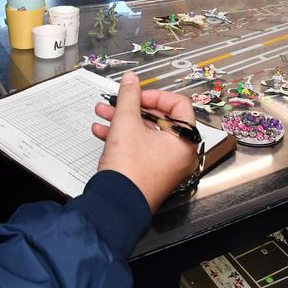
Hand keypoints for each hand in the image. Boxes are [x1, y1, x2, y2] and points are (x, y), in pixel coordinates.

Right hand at [93, 72, 199, 211]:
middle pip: (159, 118)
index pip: (178, 105)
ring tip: (104, 113)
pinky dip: (123, 137)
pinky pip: (140, 147)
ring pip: (146, 133)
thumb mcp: (126, 124)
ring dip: (123, 120)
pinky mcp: (151, 173)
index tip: (138, 94)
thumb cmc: (129, 173)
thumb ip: (129, 96)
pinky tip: (103, 131)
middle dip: (132, 108)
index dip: (155, 95)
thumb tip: (132, 81)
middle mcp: (180, 154)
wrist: (115, 206)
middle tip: (118, 102)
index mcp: (185, 141)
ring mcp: (166, 165)